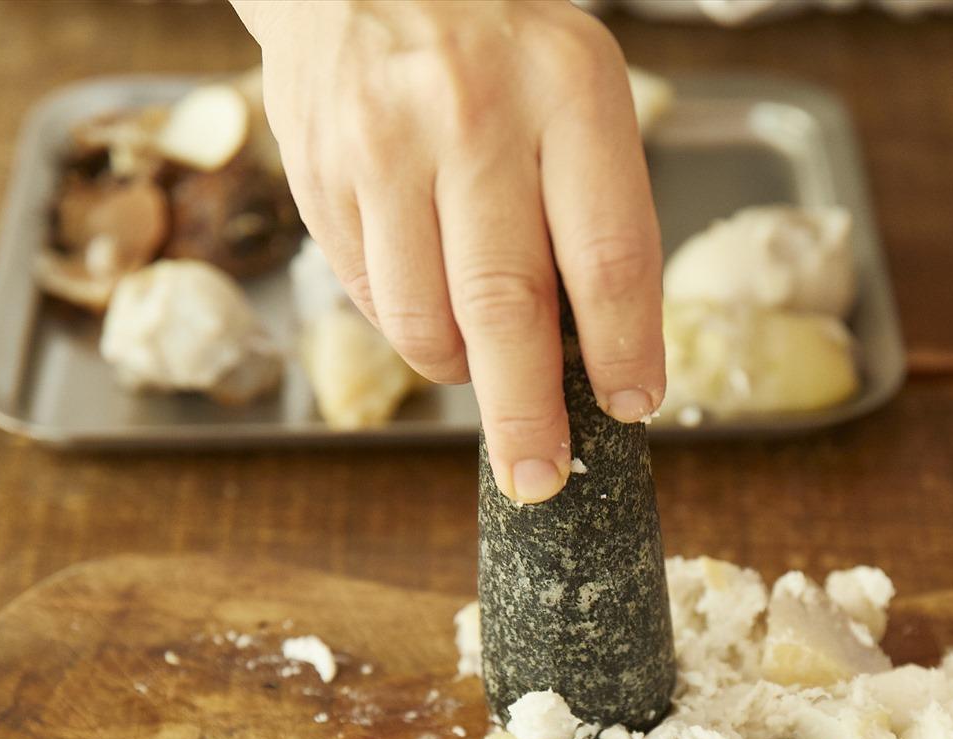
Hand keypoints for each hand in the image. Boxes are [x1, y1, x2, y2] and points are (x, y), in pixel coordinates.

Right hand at [233, 0, 664, 501]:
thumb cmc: (496, 49)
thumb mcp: (578, 94)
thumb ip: (596, 212)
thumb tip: (604, 360)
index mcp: (568, 90)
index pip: (608, 254)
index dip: (624, 349)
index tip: (631, 405)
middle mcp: (472, 115)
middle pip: (508, 308)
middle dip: (529, 415)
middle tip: (542, 475)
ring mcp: (384, 146)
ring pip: (427, 321)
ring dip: (462, 371)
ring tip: (484, 362)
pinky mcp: (321, 176)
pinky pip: (371, 299)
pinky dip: (409, 329)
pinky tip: (430, 299)